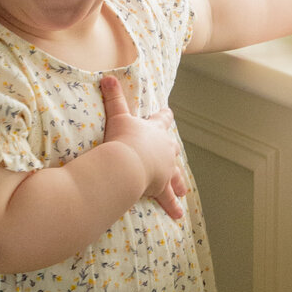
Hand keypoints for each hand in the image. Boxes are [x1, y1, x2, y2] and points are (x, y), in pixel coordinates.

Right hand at [100, 72, 186, 220]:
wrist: (128, 163)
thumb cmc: (124, 139)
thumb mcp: (118, 116)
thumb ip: (114, 97)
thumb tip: (108, 76)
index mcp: (156, 130)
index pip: (163, 120)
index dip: (164, 116)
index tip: (168, 113)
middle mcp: (165, 149)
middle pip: (172, 148)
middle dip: (172, 151)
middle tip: (174, 153)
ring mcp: (165, 168)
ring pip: (175, 175)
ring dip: (178, 182)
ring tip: (183, 191)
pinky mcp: (161, 186)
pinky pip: (168, 198)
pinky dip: (172, 206)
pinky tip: (178, 215)